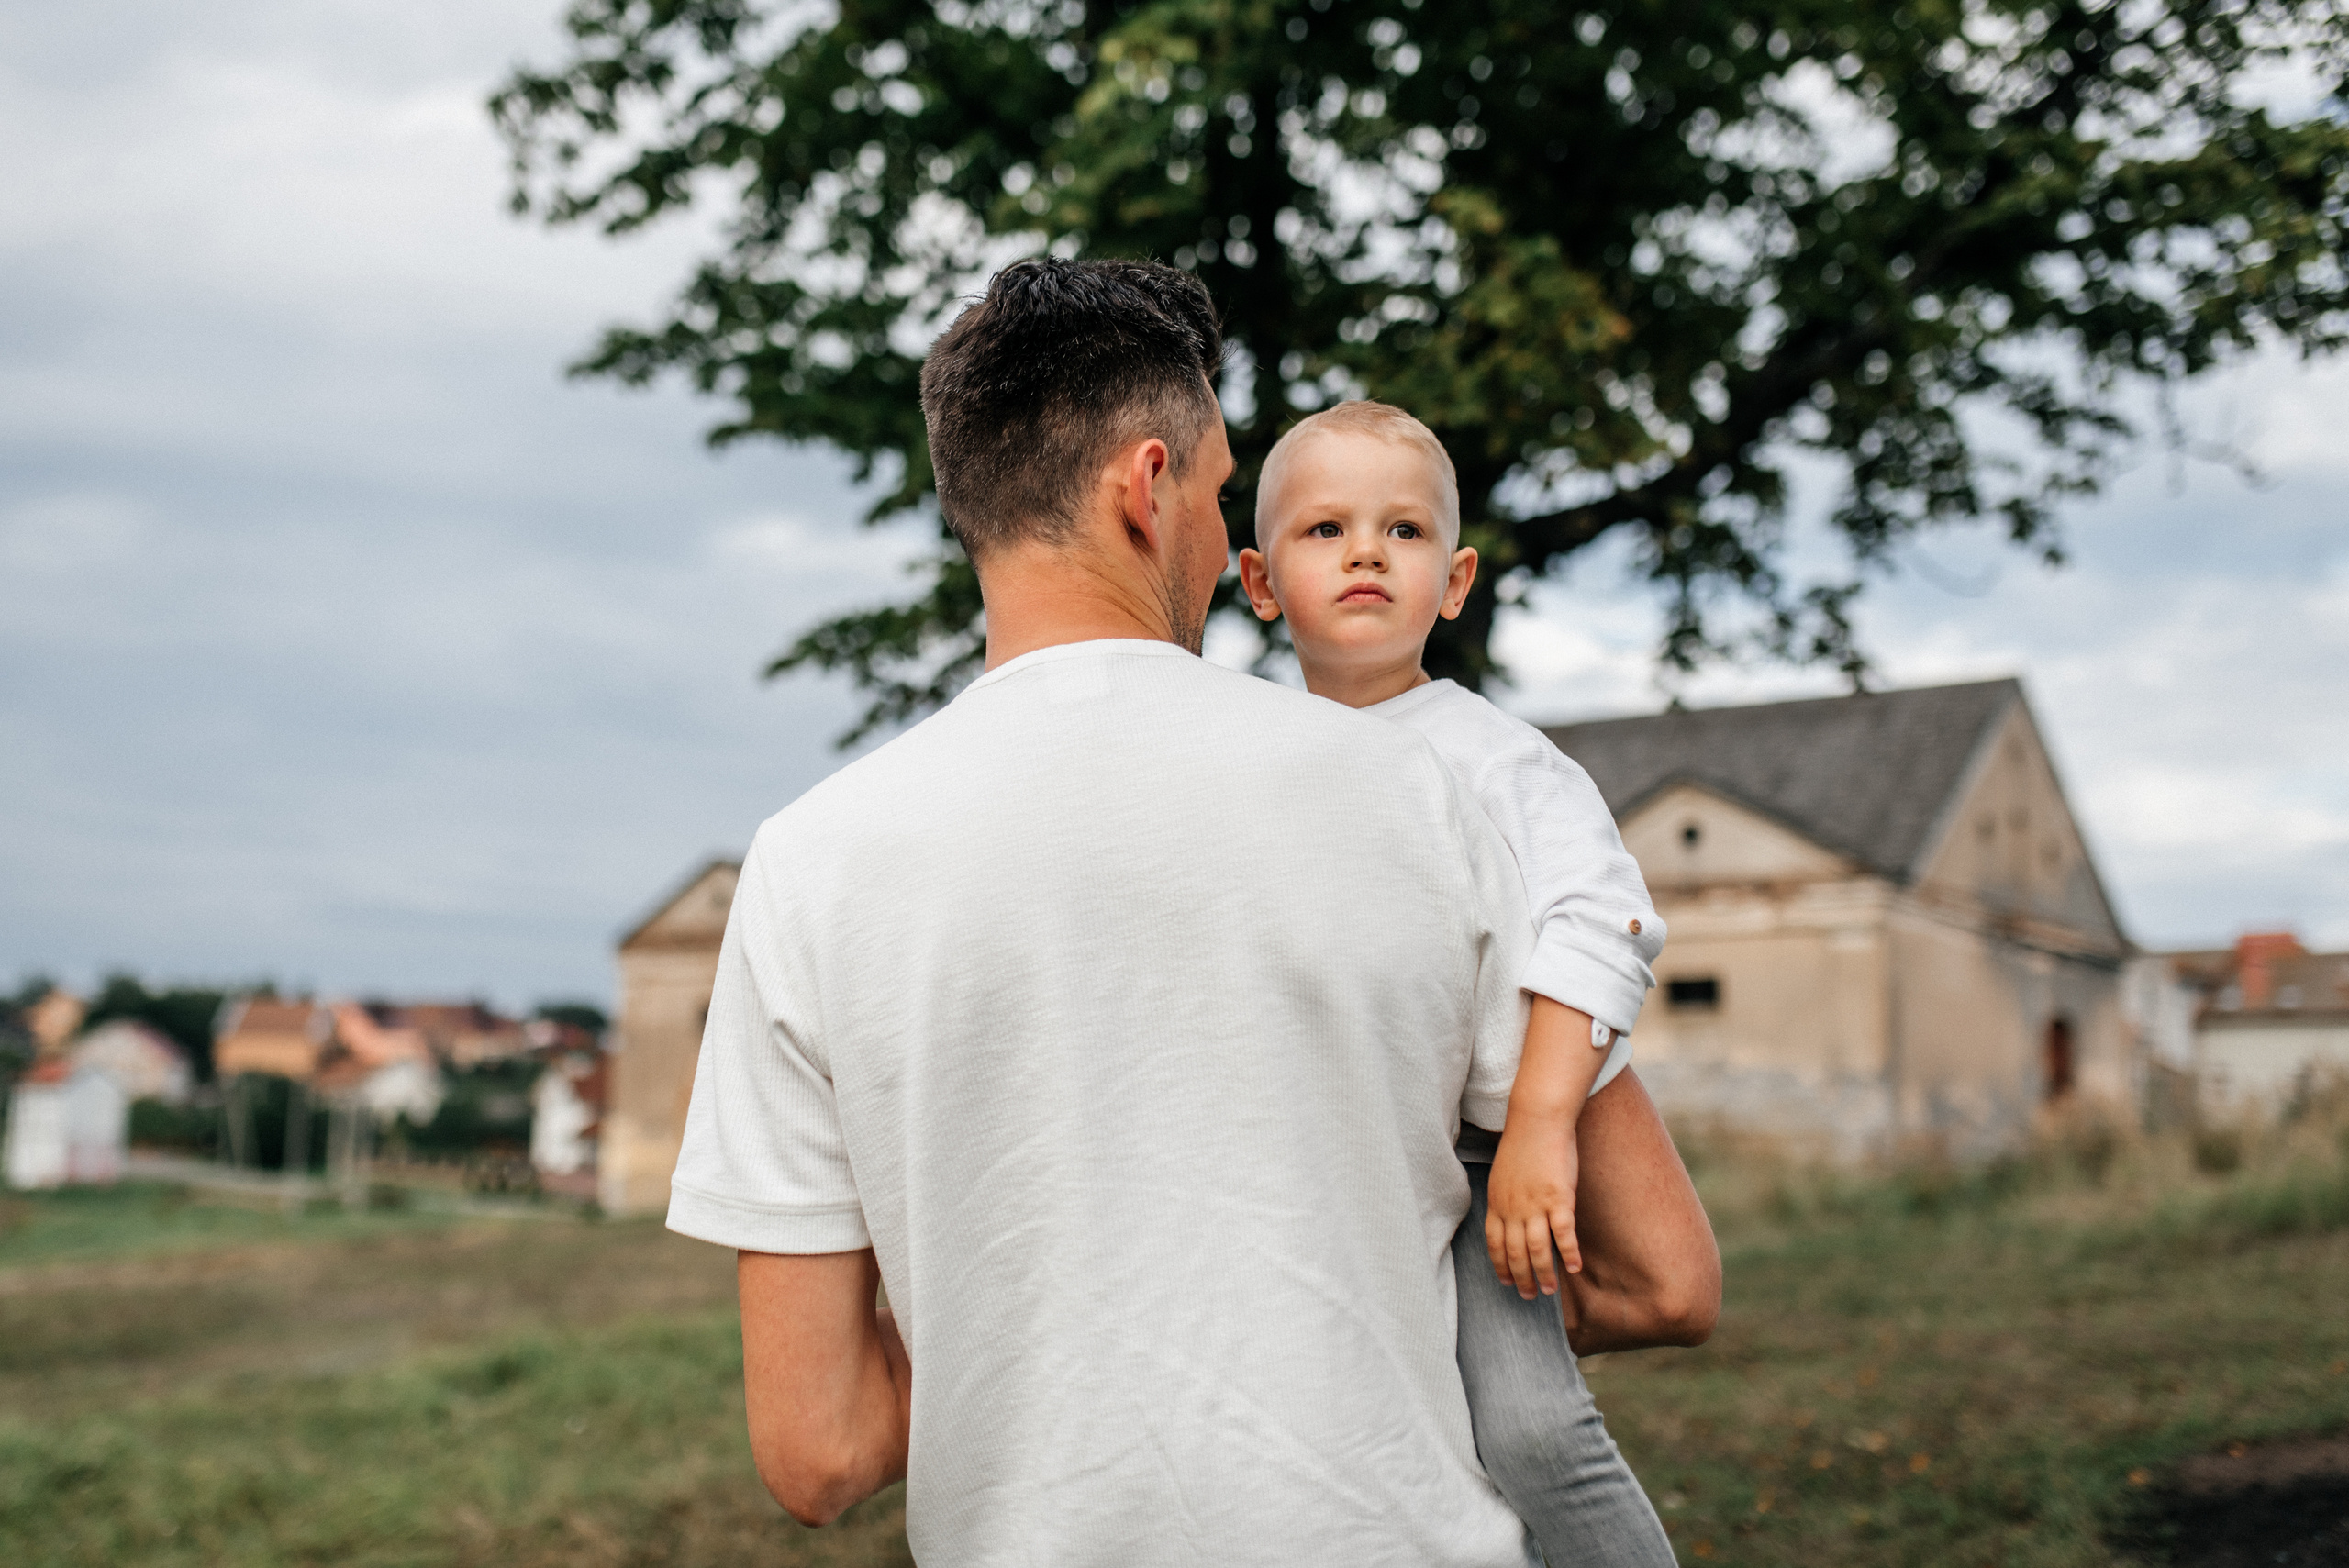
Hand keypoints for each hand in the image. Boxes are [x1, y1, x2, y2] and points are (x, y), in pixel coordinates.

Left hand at [1485, 1110, 1580, 1299]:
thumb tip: (1511, 1215)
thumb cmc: (1523, 1143)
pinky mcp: (1559, 1198)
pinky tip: (1575, 1268)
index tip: (1506, 1282)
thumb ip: (1506, 1197)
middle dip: (1521, 1278)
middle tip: (1528, 1296)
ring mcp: (1536, 1205)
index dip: (1500, 1265)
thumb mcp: (1504, 1174)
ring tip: (1549, 1290)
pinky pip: (1564, 1234)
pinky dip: (1569, 1253)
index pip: (1495, 1244)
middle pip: (1515, 1253)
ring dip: (1544, 1273)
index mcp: (1497, 1202)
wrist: (1537, 1120)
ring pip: (1538, 1250)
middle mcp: (1513, 1208)